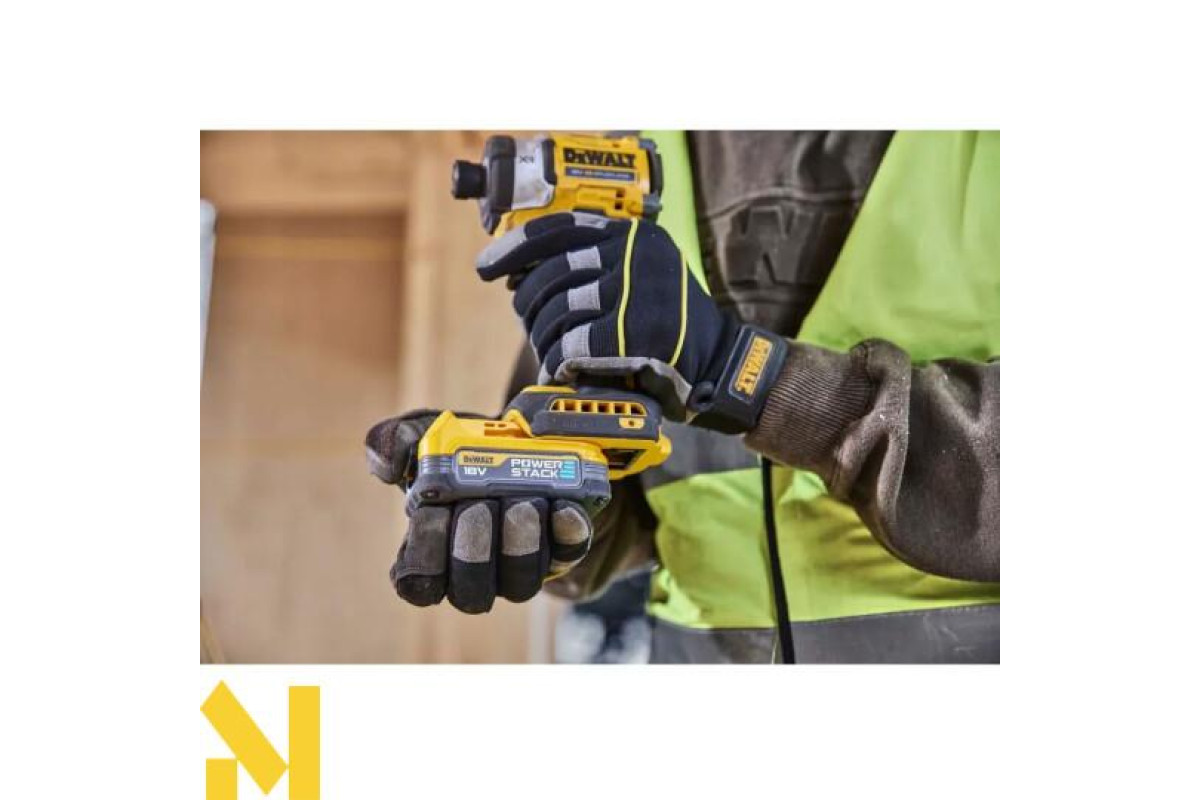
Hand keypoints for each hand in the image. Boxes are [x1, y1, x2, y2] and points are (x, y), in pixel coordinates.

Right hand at [365, 410, 594, 613]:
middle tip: (480, 505)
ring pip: (519, 583)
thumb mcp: (427, 434)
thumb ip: (396, 441)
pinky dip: (567, 532)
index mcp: (432, 549)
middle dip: (473, 548)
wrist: (526, 439)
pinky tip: (564, 509)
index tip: (432, 514)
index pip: (419, 582)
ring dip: (521, 543)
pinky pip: (568, 555)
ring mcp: (521, 565)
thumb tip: (386, 466)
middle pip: (470, 590)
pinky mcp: (563, 550)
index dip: (425, 556)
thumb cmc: (466, 448)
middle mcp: (477, 568)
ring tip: (524, 502)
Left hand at [476, 213, 786, 431]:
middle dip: (527, 302)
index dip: (515, 248)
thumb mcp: (641, 272)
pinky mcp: (632, 335)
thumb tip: (520, 269)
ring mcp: (635, 294)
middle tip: (528, 322)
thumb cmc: (668, 322)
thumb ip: (594, 261)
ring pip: (557, 312)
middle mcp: (635, 256)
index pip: (559, 228)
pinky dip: (559, 362)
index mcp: (633, 234)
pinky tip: (564, 369)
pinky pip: (570, 346)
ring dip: (544, 338)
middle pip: (550, 273)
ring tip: (551, 352)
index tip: (488, 266)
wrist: (718, 362)